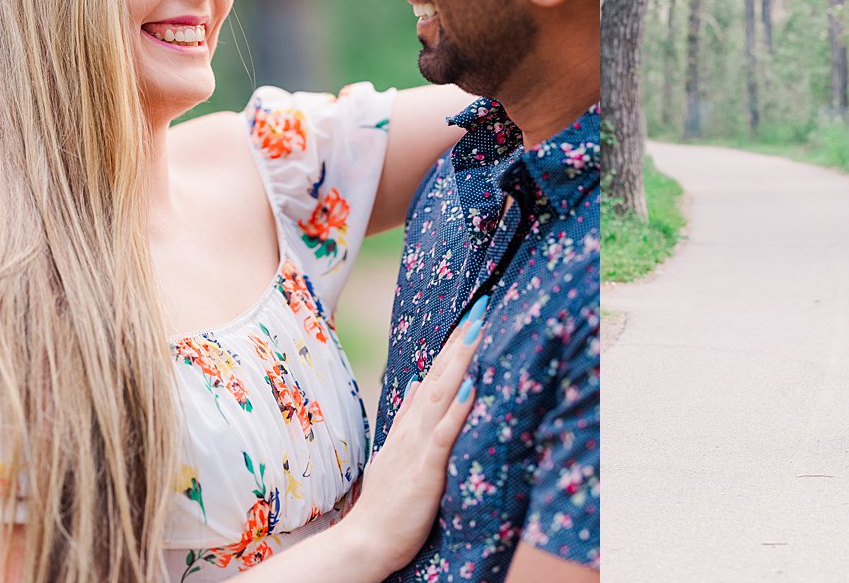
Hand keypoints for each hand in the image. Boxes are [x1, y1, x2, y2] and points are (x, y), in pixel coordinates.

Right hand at [334, 301, 484, 571]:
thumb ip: (408, 418)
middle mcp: (413, 429)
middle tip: (482, 306)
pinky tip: (470, 389)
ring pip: (442, 396)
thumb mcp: (397, 452)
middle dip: (461, 341)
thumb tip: (418, 382)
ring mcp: (417, 447)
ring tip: (479, 332)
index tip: (472, 316)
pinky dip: (456, 411)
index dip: (453, 346)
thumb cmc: (388, 502)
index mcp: (410, 426)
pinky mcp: (425, 470)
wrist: (366, 542)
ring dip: (460, 363)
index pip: (434, 376)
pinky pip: (443, 437)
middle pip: (439, 376)